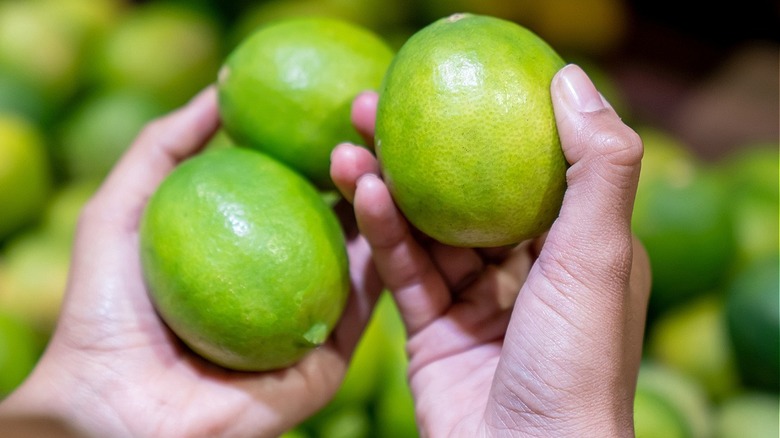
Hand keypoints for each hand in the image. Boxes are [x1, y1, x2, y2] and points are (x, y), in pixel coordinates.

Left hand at [0, 87, 382, 436]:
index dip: (316, 147)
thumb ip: (163, 146)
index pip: (294, 190)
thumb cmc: (108, 312)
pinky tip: (389, 209)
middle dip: (358, 166)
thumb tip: (222, 90)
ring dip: (380, 203)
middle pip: (336, 217)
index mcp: (248, 251)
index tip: (335, 106)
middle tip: (367, 122)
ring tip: (381, 155)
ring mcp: (311, 320)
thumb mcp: (121, 209)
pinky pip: (365, 303)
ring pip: (362, 254)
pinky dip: (383, 255)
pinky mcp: (330, 357)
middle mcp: (285, 282)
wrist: (118, 409)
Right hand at [330, 64, 651, 436]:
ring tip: (347, 145)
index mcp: (577, 250)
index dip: (489, 121)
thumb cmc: (577, 367)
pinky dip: (384, 233)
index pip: (530, 168)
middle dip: (420, 149)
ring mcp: (478, 303)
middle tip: (372, 107)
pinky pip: (405, 272)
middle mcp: (529, 273)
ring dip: (387, 187)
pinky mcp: (434, 332)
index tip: (446, 81)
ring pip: (426, 231)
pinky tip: (362, 193)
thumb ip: (598, 168)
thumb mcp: (603, 256)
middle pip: (467, 194)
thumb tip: (570, 79)